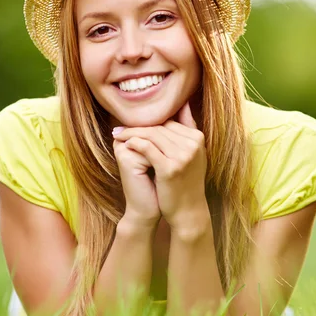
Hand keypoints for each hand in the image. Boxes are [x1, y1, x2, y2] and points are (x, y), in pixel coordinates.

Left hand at [113, 102, 208, 230]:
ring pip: (151, 136)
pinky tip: (124, 144)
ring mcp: (183, 156)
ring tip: (118, 134)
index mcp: (198, 138)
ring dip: (131, 133)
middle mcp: (193, 144)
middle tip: (119, 127)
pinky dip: (134, 143)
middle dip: (137, 127)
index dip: (149, 123)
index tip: (132, 123)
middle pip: (160, 127)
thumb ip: (187, 129)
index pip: (169, 123)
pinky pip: (147, 148)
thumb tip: (183, 104)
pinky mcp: (170, 168)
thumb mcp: (192, 154)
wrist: (188, 211)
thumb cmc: (186, 182)